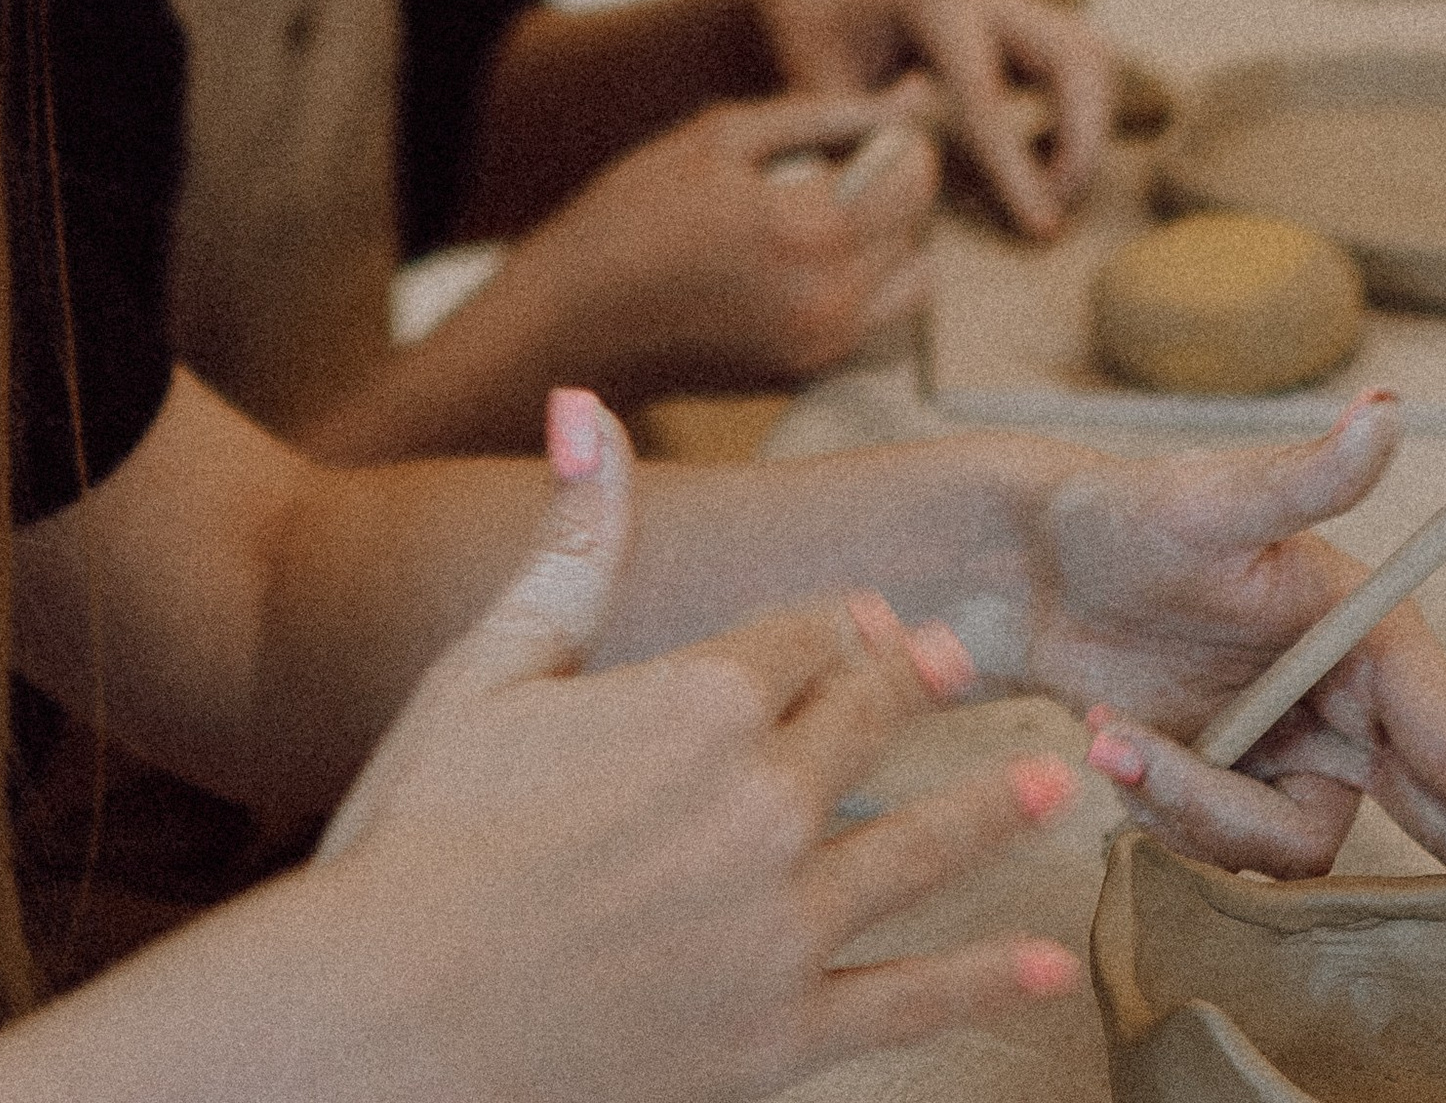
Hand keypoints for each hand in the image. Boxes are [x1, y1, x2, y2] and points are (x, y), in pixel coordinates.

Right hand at [315, 394, 1083, 1102]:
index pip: (805, 637)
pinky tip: (1050, 962)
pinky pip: (908, 1000)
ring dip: (995, 811)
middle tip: (974, 672)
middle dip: (921, 689)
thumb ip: (573, 542)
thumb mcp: (492, 666)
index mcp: (701, 700)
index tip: (875, 618)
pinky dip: (986, 977)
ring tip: (1058, 783)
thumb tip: (585, 406)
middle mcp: (764, 803)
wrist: (388, 1026)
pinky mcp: (781, 1040)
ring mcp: (782, 927)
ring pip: (920, 849)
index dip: (842, 622)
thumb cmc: (418, 839)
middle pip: (870, 724)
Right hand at [515, 91, 939, 394]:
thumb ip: (819, 114)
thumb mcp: (717, 137)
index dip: (906, 139)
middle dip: (901, 190)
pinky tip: (808, 261)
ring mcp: (819, 352)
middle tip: (854, 161)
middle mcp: (829, 302)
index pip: (914, 179)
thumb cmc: (631, 217)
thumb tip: (900, 98)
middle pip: (920, 233)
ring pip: (912, 287)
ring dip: (892, 245)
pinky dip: (867, 290)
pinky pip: (876, 328)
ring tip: (833, 214)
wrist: (569, 327)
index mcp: (808, 232)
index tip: (881, 121)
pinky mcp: (805, 380)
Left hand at [739, 0, 1114, 236]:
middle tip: (1055, 219)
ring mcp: (1014, 1)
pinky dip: (1081, 120)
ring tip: (1053, 202)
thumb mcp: (815, 86)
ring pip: (1093, 56)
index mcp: (930, 1)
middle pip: (1076, 56)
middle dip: (1084, 142)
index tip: (1040, 229)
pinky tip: (1045, 174)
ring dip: (1091, 132)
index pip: (988, 92)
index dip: (1016, 165)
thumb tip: (906, 208)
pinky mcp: (1027, 22)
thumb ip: (860, 143)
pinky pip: (1082, 65)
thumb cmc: (809, 35)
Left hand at [1007, 393, 1445, 906]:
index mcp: (1370, 632)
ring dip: (1202, 807)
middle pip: (1441, 814)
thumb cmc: (1123, 516)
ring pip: (1294, 847)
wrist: (1030, 571)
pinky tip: (1116, 747)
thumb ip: (1304, 474)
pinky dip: (1168, 811)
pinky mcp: (1240, 791)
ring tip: (1116, 736)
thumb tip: (1388, 409)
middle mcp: (1351, 701)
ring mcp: (1297, 754)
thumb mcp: (1208, 497)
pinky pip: (1230, 853)